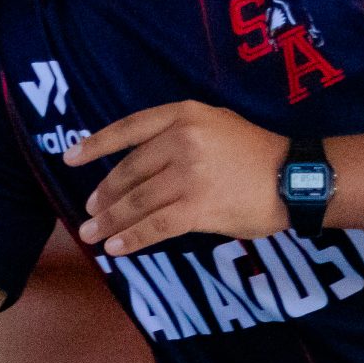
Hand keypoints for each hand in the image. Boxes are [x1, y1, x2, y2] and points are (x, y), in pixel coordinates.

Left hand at [63, 102, 293, 254]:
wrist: (294, 179)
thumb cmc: (256, 152)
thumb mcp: (216, 123)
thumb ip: (178, 133)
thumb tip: (138, 164)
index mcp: (184, 115)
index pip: (128, 129)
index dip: (95, 145)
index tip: (69, 158)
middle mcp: (182, 140)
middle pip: (129, 171)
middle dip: (103, 196)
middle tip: (89, 212)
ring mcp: (189, 175)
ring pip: (137, 201)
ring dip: (110, 221)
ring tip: (92, 234)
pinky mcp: (197, 208)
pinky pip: (155, 226)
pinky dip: (132, 238)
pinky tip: (117, 247)